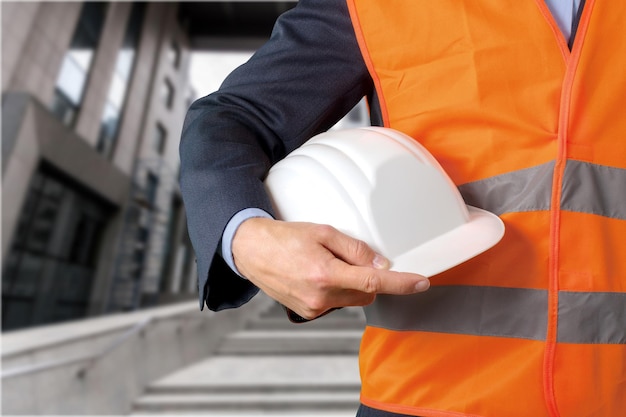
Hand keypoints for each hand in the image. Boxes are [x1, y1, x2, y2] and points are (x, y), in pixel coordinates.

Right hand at [232, 217, 429, 319]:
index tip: (421, 283)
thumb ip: (355, 249)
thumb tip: (380, 265)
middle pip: (366, 293)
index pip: (374, 282)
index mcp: (326, 274)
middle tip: (348, 257)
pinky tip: (318, 274)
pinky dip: (337, 290)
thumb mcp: (323, 232)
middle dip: (368, 277)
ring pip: (352, 299)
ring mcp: (313, 308)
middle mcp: (321, 296)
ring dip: (352, 284)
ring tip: (326, 264)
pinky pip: (336, 303)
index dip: (402, 284)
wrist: (251, 251)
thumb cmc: (283, 238)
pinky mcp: (307, 313)